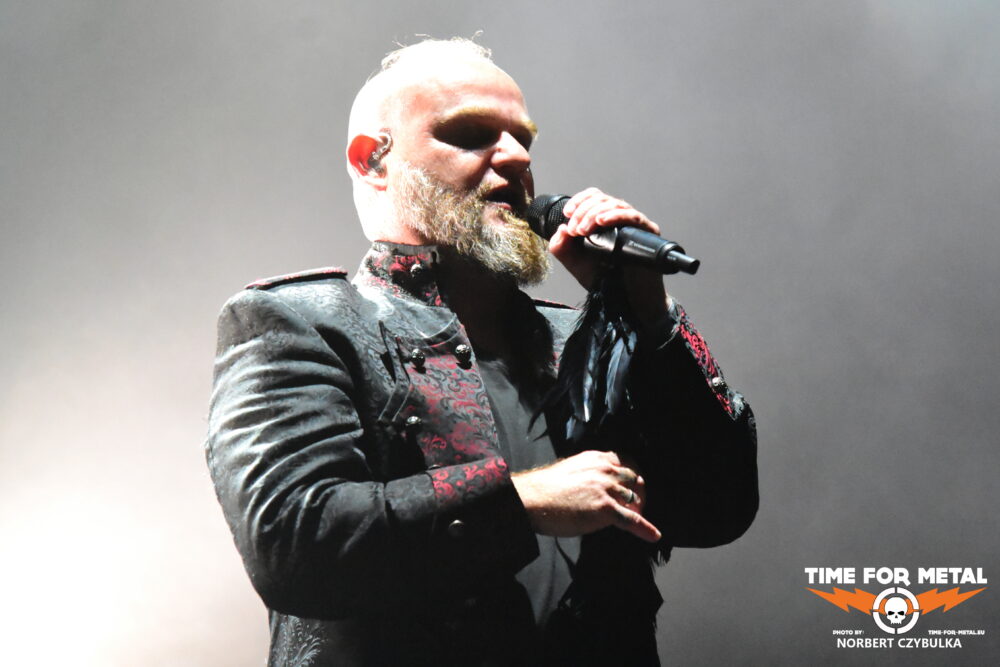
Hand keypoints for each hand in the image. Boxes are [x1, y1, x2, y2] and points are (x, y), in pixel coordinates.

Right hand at [511, 450, 660, 542]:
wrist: (532, 499)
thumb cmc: (544, 488)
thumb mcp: (570, 469)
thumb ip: (588, 473)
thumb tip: (596, 487)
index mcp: (596, 458)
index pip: (624, 463)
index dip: (631, 476)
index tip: (633, 485)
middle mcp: (605, 470)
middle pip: (634, 480)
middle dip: (638, 493)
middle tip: (638, 505)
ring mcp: (607, 489)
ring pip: (634, 499)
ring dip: (638, 510)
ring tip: (640, 520)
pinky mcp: (606, 508)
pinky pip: (632, 520)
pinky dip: (645, 528)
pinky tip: (654, 535)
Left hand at [547, 187, 668, 324]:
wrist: (628, 299)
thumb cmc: (605, 280)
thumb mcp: (575, 264)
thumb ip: (562, 248)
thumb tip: (561, 229)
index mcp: (602, 221)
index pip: (593, 198)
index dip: (579, 200)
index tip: (568, 213)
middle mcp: (619, 219)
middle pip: (602, 199)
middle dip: (584, 211)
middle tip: (575, 230)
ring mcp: (633, 224)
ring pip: (615, 204)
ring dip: (594, 213)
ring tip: (584, 230)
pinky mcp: (647, 231)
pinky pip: (632, 216)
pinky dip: (615, 216)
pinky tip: (602, 221)